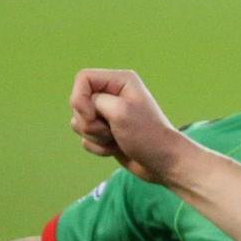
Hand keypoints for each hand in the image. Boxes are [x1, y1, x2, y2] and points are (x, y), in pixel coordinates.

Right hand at [69, 69, 185, 182]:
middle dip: (90, 122)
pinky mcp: (105, 133)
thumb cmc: (146, 135)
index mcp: (120, 81)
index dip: (80, 98)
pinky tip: (117, 148)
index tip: (92, 115)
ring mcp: (108, 114)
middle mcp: (113, 94)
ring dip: (95, 136)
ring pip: (79, 122)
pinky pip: (85, 139)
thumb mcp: (120, 111)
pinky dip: (98, 147)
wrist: (163, 162)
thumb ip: (93, 100)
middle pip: (78, 102)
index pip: (83, 78)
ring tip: (117, 139)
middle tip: (112, 130)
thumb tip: (81, 107)